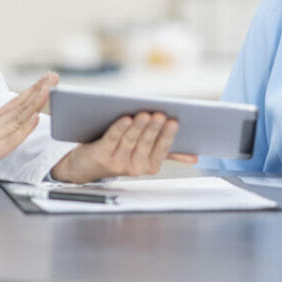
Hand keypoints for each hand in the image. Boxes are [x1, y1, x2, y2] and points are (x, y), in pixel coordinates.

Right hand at [0, 72, 55, 180]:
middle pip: (19, 105)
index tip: (44, 81)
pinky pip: (11, 138)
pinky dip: (25, 127)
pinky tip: (36, 117)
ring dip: (36, 102)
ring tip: (51, 88)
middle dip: (38, 90)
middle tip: (53, 76)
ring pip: (19, 117)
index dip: (30, 92)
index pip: (13, 104)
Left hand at [49, 112, 198, 183]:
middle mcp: (134, 167)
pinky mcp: (101, 154)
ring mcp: (117, 162)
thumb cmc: (121, 153)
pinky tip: (126, 118)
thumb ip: (168, 153)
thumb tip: (194, 158)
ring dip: (138, 127)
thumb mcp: (145, 155)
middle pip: (146, 143)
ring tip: (145, 114)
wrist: (87, 166)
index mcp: (149, 166)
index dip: (167, 135)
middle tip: (160, 115)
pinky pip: (112, 139)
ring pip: (130, 140)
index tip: (174, 121)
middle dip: (153, 129)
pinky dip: (119, 129)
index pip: (161, 149)